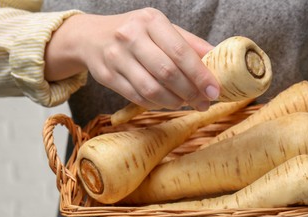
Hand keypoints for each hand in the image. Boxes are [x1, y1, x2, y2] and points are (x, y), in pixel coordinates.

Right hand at [44, 8, 219, 110]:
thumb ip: (188, 43)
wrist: (91, 37)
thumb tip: (216, 57)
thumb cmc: (134, 33)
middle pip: (167, 73)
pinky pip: (138, 97)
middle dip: (190, 92)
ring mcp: (116, 57)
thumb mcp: (161, 28)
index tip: (214, 91)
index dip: (200, 75)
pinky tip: (166, 102)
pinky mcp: (107, 76)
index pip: (180, 52)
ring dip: (174, 101)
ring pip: (152, 89)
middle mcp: (131, 37)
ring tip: (186, 103)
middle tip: (203, 103)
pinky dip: (157, 103)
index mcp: (150, 21)